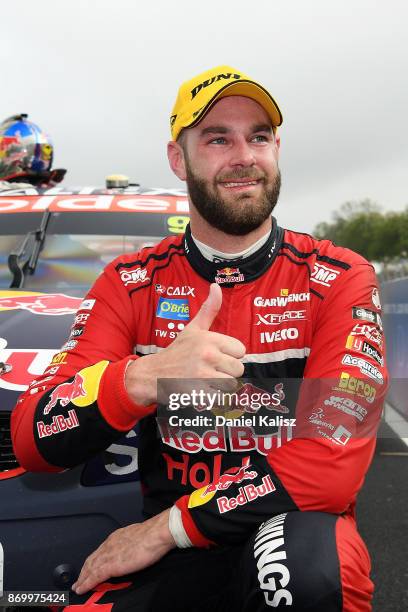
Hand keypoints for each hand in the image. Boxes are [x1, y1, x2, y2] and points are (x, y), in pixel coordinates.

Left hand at [72, 509, 174, 594]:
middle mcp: (109, 545)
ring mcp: (108, 555)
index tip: (89, 567)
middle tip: (78, 580)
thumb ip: (130, 542)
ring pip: (90, 569)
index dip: (92, 561)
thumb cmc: (152, 534)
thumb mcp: (137, 535)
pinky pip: (94, 577)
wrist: (156, 534)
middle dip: (83, 571)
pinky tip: (81, 589)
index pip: (99, 551)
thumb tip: (132, 548)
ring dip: (82, 579)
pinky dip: (86, 584)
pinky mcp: (111, 566)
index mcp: (116, 538)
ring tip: (77, 587)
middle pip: (91, 560)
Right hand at [125, 283, 245, 405]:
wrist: (153, 375)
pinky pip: (221, 397)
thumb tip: (215, 285)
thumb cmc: (177, 352)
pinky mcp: (199, 393)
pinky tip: (200, 389)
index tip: (215, 356)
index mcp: (208, 339)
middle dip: (226, 371)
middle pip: (239, 368)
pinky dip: (213, 396)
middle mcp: (207, 355)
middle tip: (209, 369)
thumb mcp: (192, 329)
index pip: (241, 350)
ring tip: (205, 379)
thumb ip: (208, 310)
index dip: (230, 354)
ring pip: (232, 383)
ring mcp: (203, 375)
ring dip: (220, 384)